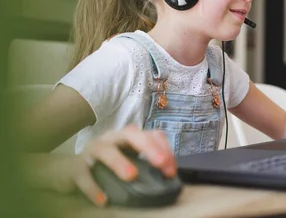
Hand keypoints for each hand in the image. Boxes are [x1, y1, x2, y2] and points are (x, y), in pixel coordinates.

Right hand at [35, 125, 175, 206]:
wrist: (66, 170)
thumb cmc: (103, 165)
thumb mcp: (126, 160)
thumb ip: (143, 163)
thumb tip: (167, 176)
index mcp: (127, 137)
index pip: (150, 134)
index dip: (164, 148)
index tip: (171, 169)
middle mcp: (112, 139)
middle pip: (131, 134)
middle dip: (148, 147)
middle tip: (160, 163)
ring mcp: (92, 151)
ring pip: (106, 151)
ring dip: (120, 162)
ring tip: (132, 176)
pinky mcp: (76, 167)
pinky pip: (84, 176)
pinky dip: (93, 188)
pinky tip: (103, 200)